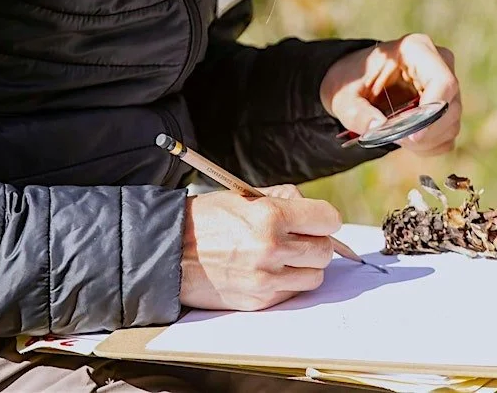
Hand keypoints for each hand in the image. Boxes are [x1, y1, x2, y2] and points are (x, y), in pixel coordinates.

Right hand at [179, 185, 339, 310]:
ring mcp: (265, 279)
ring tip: (283, 256)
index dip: (325, 218)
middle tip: (299, 237)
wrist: (168, 252)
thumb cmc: (204, 220)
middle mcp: (271, 248)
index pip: (328, 219)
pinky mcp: (258, 301)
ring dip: (305, 266)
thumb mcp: (244, 196)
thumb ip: (283, 199)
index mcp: (270, 216)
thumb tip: (310, 210)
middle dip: (316, 242)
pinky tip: (267, 270)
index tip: (318, 220)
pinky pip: (292, 293)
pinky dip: (287, 283)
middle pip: (325, 250)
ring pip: (314, 276)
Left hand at [320, 33, 461, 155]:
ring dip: (423, 141)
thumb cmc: (351, 81)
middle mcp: (438, 63)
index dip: (433, 112)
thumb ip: (356, 113)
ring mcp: (446, 85)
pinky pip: (447, 134)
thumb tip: (377, 128)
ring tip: (394, 135)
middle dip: (423, 131)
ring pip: (450, 124)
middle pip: (449, 107)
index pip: (442, 81)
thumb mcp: (342, 96)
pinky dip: (427, 145)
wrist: (355, 82)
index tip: (412, 135)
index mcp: (415, 50)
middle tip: (392, 136)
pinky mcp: (446, 105)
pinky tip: (406, 139)